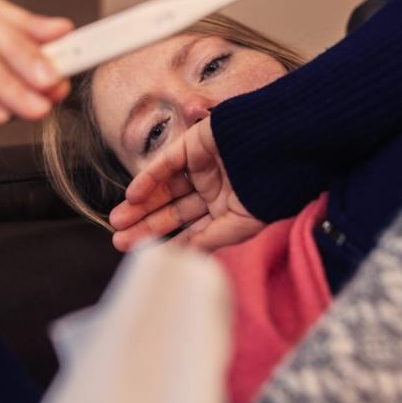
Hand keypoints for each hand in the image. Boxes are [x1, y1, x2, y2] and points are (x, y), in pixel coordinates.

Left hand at [108, 116, 264, 252]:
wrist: (284, 147)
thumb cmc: (270, 189)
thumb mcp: (241, 225)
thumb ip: (211, 240)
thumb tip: (184, 258)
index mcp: (228, 211)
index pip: (192, 230)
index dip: (168, 243)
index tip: (143, 257)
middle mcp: (215, 190)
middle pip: (173, 211)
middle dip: (146, 226)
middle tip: (120, 241)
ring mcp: (204, 167)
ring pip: (165, 189)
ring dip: (140, 205)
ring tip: (117, 222)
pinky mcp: (195, 144)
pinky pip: (165, 163)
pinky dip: (148, 179)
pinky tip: (132, 197)